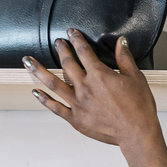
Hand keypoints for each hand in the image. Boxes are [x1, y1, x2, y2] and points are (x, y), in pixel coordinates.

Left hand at [26, 30, 161, 147]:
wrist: (136, 133)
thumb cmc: (139, 107)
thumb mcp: (135, 78)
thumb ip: (125, 58)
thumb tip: (121, 42)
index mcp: (99, 75)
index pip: (84, 51)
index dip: (76, 39)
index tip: (71, 33)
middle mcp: (85, 87)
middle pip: (67, 63)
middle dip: (61, 50)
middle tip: (58, 43)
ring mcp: (78, 103)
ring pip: (53, 84)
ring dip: (39, 71)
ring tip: (27, 61)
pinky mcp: (76, 119)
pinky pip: (56, 107)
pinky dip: (44, 100)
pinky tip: (36, 92)